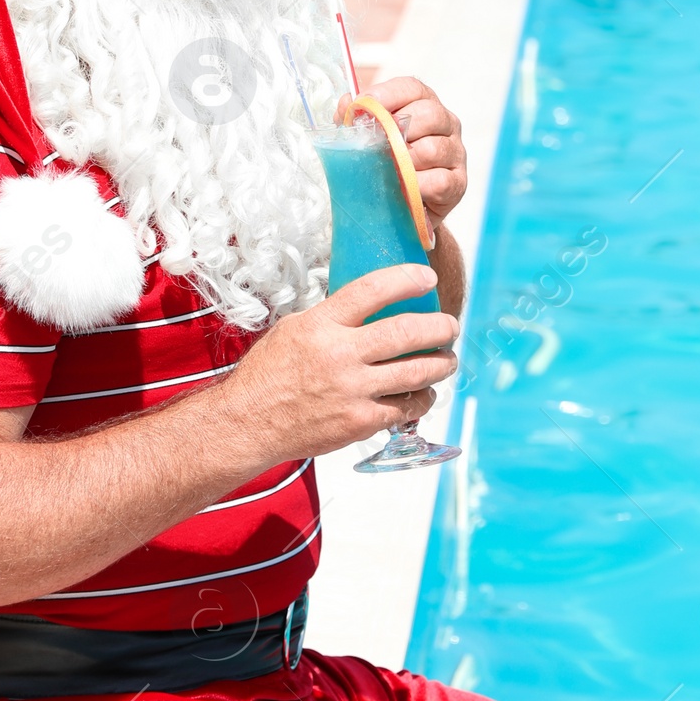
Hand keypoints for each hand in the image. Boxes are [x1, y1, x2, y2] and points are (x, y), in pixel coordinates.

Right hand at [220, 266, 458, 459]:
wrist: (249, 423)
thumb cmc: (268, 376)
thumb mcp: (293, 330)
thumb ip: (332, 318)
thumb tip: (369, 305)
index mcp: (322, 325)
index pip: (372, 290)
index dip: (406, 279)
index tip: (427, 278)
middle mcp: (340, 354)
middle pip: (407, 332)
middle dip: (439, 327)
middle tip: (450, 326)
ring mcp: (353, 390)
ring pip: (416, 371)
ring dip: (441, 364)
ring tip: (447, 359)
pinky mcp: (360, 421)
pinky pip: (407, 408)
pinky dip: (423, 399)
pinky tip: (424, 393)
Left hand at [341, 75, 466, 223]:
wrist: (405, 206)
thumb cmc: (389, 163)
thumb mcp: (370, 138)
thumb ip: (356, 119)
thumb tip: (345, 104)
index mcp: (425, 104)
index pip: (412, 88)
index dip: (387, 95)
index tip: (363, 106)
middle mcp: (446, 124)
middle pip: (429, 114)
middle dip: (397, 130)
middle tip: (377, 144)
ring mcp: (455, 152)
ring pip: (432, 149)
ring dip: (405, 161)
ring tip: (389, 170)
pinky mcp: (458, 182)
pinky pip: (439, 180)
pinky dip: (417, 185)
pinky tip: (404, 189)